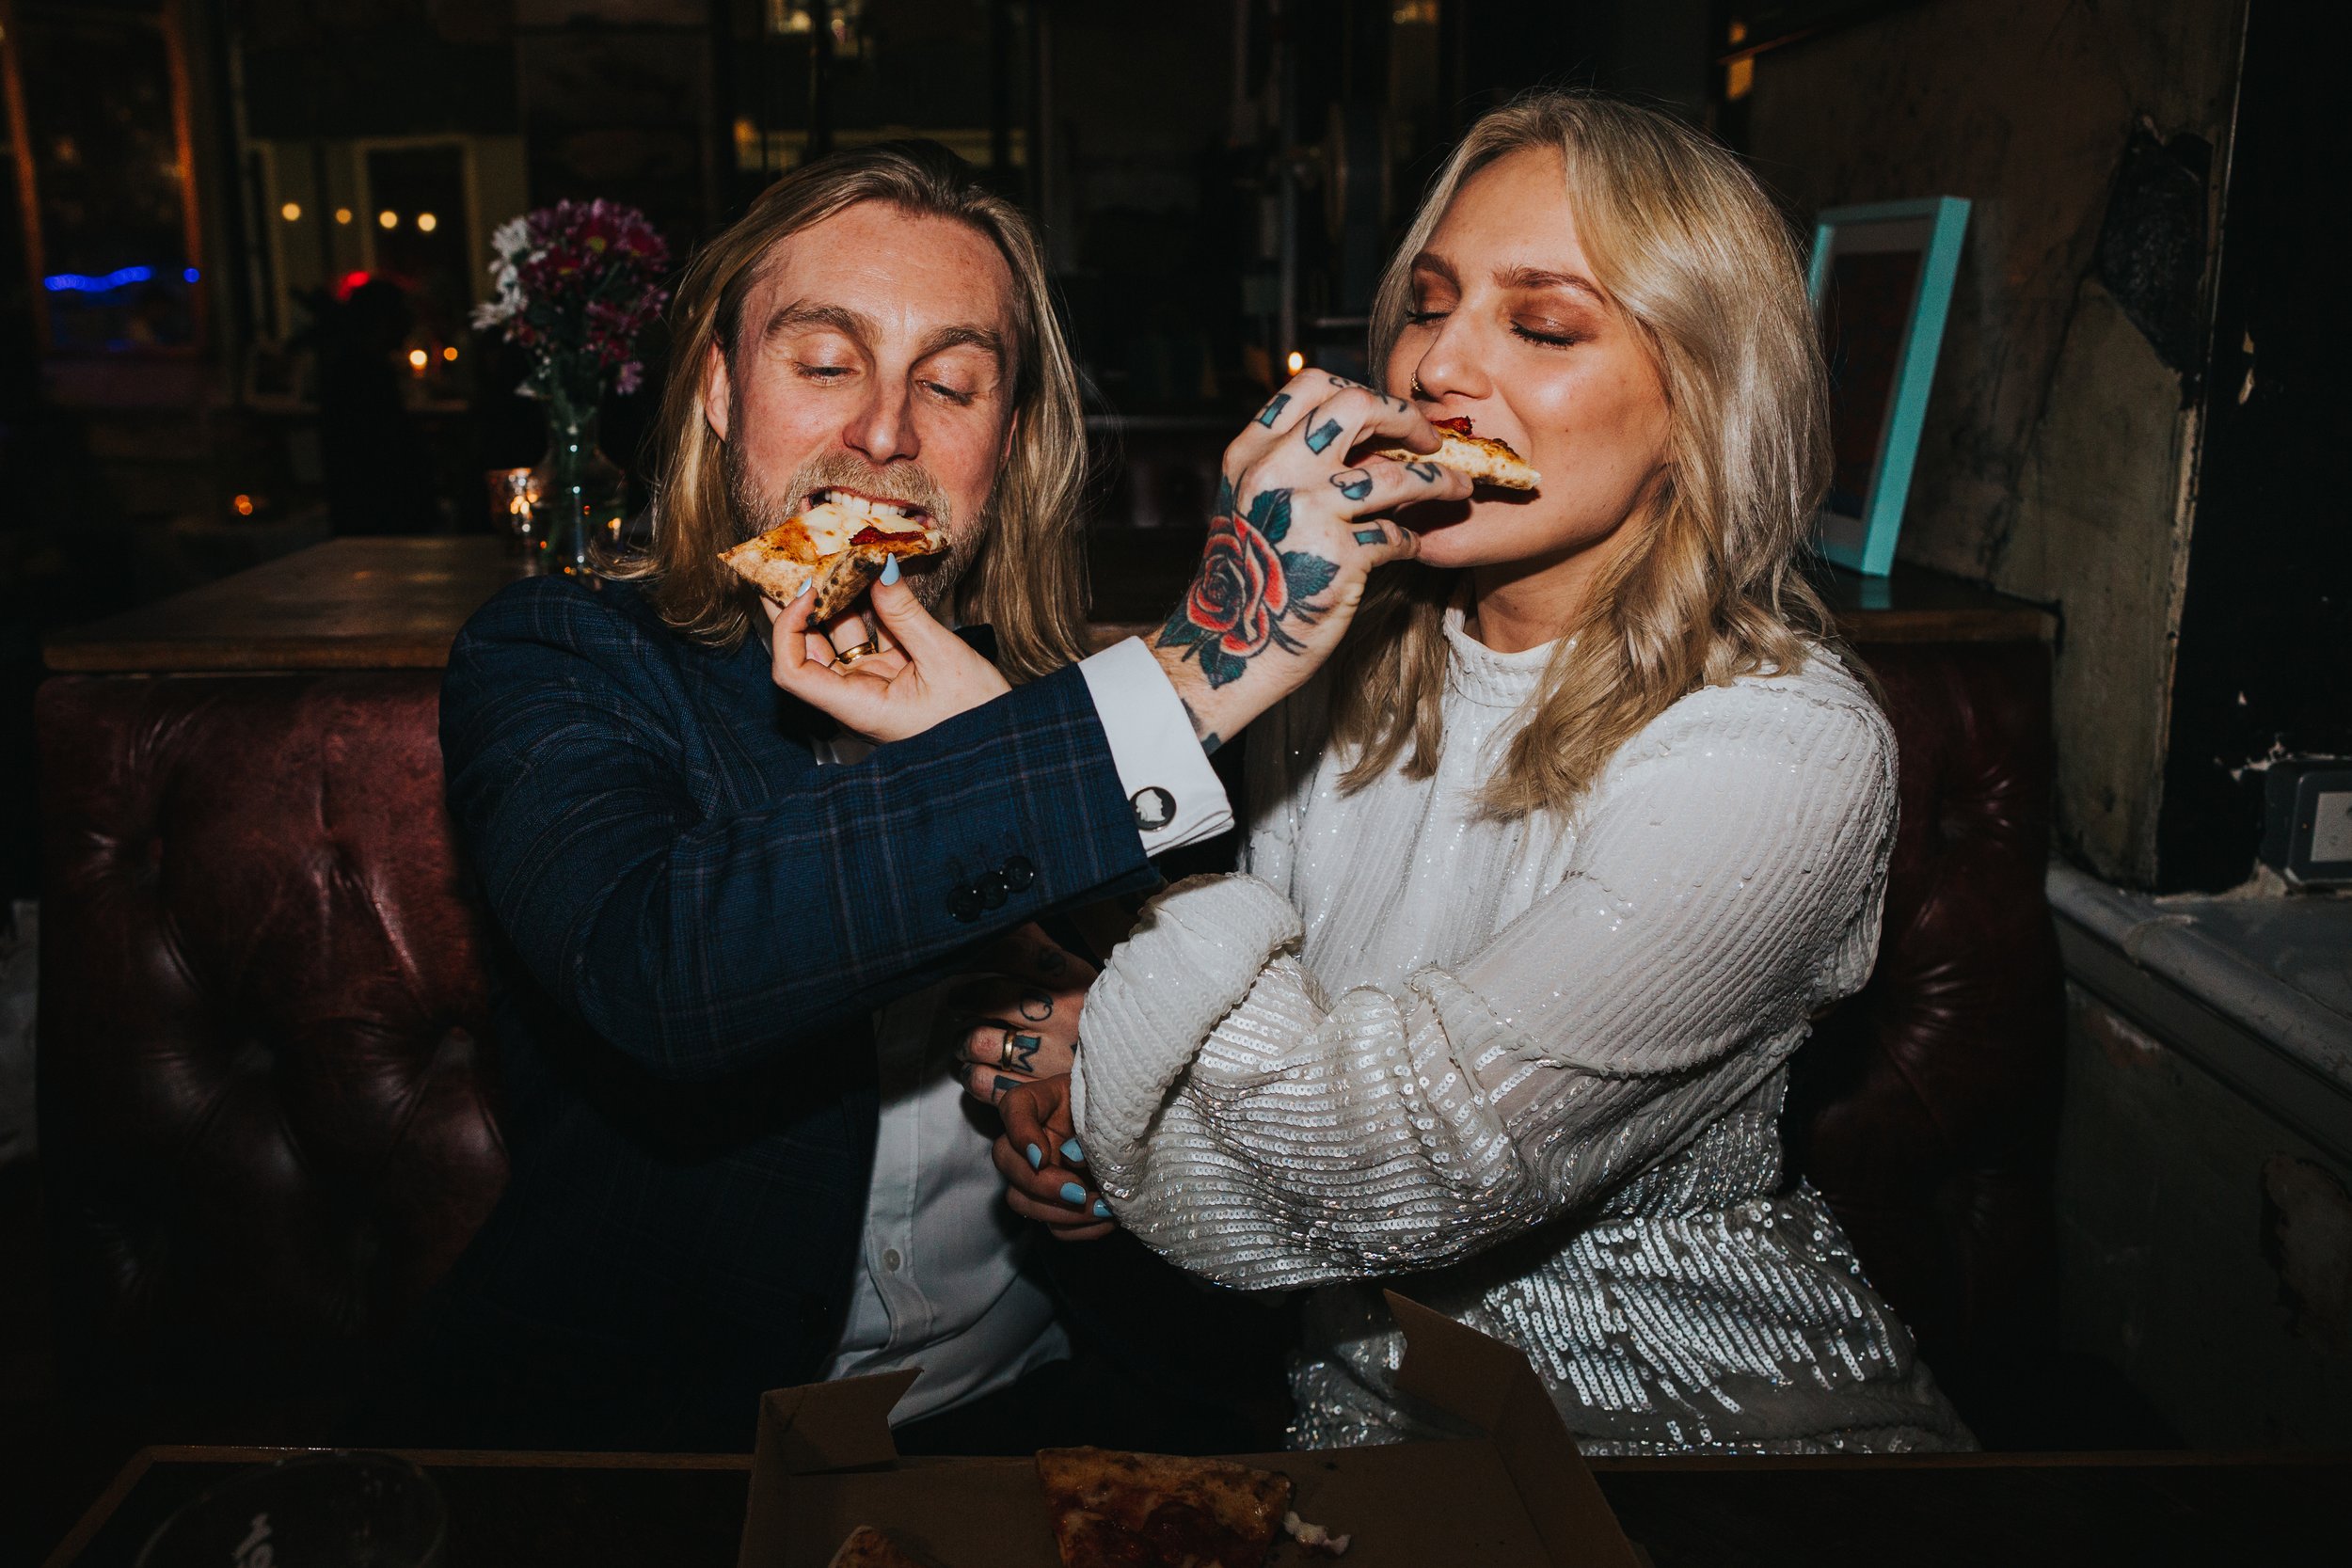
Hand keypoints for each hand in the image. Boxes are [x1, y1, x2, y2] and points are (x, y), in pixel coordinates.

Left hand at [764, 562, 1009, 742]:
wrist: (1001, 746)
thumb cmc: (976, 716)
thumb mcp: (943, 657)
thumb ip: (906, 612)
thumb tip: (878, 567)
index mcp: (856, 708)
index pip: (793, 672)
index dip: (788, 629)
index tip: (807, 591)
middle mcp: (853, 698)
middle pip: (806, 649)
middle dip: (798, 604)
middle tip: (797, 557)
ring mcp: (870, 685)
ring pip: (837, 638)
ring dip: (835, 599)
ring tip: (834, 556)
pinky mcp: (889, 674)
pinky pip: (868, 636)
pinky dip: (866, 606)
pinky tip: (868, 575)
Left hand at [949, 924, 1095, 1105]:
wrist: (1128, 1070)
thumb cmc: (1088, 1016)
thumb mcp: (1077, 976)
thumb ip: (1040, 947)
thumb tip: (1004, 917)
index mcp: (1075, 981)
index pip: (1014, 952)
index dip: (980, 951)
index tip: (966, 956)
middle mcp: (1064, 1017)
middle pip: (990, 997)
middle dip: (964, 997)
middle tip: (959, 1000)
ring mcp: (1050, 1058)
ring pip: (980, 1041)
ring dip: (963, 1040)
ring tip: (967, 1039)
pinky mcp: (1036, 1093)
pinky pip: (984, 1082)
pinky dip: (971, 1075)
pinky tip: (976, 1068)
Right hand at [993, 1074, 1113, 1241]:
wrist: (1142, 1134)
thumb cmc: (1120, 1109)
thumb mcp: (1109, 1102)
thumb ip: (1090, 1122)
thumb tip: (1072, 1157)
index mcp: (1042, 1102)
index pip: (1014, 1106)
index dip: (1021, 1133)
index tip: (1042, 1156)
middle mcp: (1031, 1139)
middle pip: (1005, 1159)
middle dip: (1039, 1183)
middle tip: (1078, 1192)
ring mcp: (1038, 1174)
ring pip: (1021, 1200)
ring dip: (1059, 1213)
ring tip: (1102, 1209)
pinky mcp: (1056, 1204)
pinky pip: (1054, 1227)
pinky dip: (1080, 1228)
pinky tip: (1108, 1219)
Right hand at [1152, 370, 1469, 746]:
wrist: (1227, 644)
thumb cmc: (1248, 574)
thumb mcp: (1251, 502)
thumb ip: (1291, 463)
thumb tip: (1367, 438)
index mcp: (1251, 453)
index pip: (1312, 385)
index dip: (1360, 391)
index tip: (1385, 415)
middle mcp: (1275, 473)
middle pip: (1357, 408)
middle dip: (1406, 418)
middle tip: (1430, 439)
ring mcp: (1306, 513)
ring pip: (1396, 475)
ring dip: (1439, 481)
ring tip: (1460, 489)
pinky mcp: (1337, 559)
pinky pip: (1397, 534)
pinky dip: (1414, 539)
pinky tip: (1414, 544)